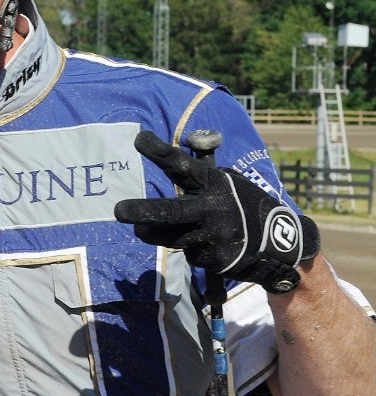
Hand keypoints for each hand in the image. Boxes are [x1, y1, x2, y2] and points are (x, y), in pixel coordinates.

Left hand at [113, 130, 319, 292]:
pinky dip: (189, 247)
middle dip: (143, 211)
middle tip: (119, 211)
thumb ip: (203, 164)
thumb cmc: (243, 204)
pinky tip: (205, 243)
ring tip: (147, 227)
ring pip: (168, 236)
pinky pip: (186, 252)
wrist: (278, 244)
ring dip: (156, 232)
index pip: (182, 165)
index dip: (160, 152)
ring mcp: (211, 237)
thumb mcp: (229, 179)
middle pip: (171, 211)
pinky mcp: (211, 259)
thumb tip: (192, 136)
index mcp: (214, 183)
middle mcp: (211, 209)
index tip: (138, 139)